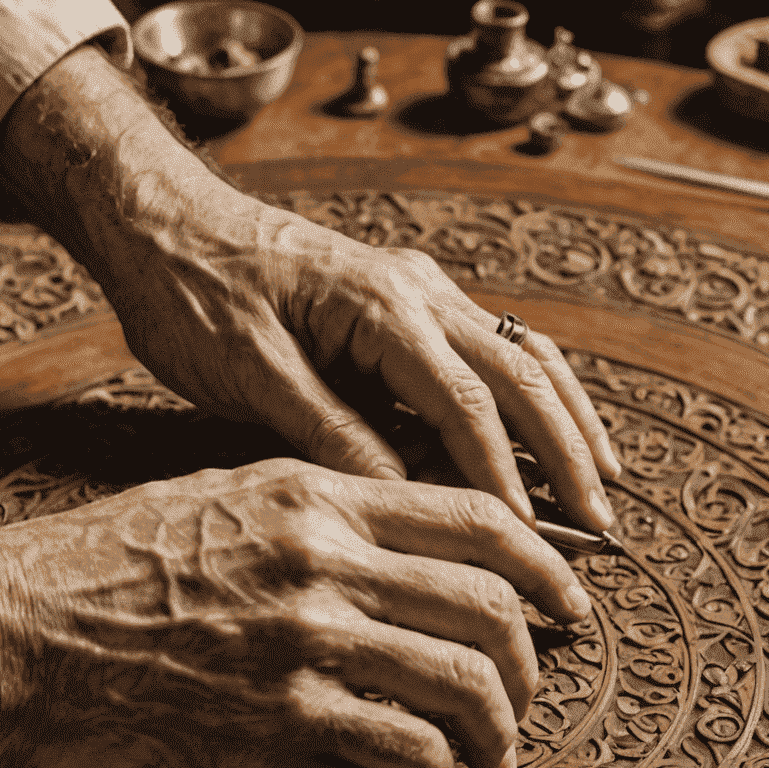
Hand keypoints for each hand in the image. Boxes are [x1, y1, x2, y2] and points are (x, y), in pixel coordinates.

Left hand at [0, 46, 621, 532]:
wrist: (166, 224)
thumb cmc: (194, 295)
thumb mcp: (251, 377)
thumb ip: (333, 436)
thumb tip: (403, 500)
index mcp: (382, 308)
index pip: (466, 406)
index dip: (500, 480)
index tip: (526, 543)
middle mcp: (418, 292)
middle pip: (522, 377)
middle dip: (564, 454)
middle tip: (598, 524)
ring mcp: (421, 293)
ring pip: (524, 356)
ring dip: (568, 421)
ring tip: (602, 483)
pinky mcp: (409, 304)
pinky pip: (496, 349)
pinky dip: (536, 395)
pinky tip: (553, 432)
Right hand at [0, 460, 590, 767]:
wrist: (3, 631)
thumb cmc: (100, 568)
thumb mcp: (219, 501)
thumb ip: (320, 521)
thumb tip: (408, 563)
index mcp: (316, 501)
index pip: (480, 523)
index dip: (547, 571)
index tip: (572, 610)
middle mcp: (322, 572)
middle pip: (489, 624)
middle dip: (526, 681)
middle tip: (517, 715)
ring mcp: (299, 659)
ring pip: (455, 709)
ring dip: (480, 752)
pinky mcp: (268, 742)